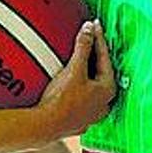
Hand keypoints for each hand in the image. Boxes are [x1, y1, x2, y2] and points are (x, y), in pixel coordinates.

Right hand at [38, 21, 115, 139]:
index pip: (105, 58)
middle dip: (94, 55)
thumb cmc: (62, 100)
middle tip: (90, 39)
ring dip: (86, 72)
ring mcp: (91, 114)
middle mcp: (103, 104)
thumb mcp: (74, 69)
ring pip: (91, 86)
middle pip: (100, 72)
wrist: (43, 127)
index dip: (99, 39)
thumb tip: (89, 28)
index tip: (95, 25)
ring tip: (78, 59)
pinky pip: (80, 97)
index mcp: (107, 89)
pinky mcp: (77, 120)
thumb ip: (83, 47)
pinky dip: (76, 86)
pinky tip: (67, 82)